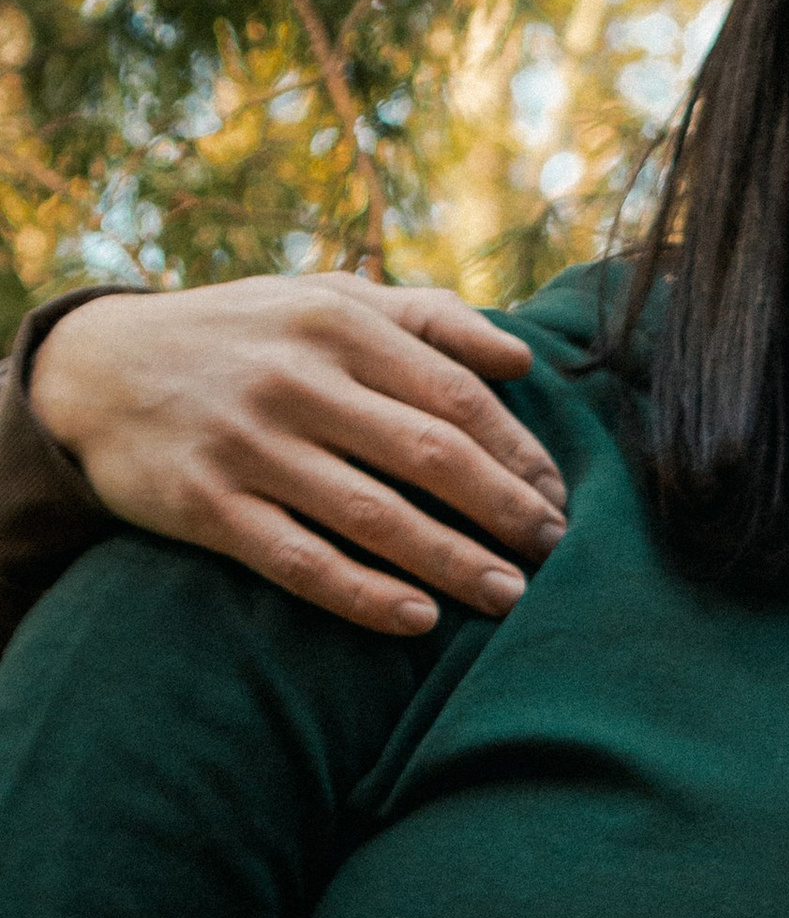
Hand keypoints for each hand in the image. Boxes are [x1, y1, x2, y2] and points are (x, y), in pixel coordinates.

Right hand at [28, 275, 568, 638]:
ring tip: (510, 595)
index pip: (455, 395)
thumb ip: (425, 320)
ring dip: (453, 562)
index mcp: (336, 322)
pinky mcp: (207, 505)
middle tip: (555, 550)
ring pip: (374, 516)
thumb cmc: (244, 336)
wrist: (99, 370)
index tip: (560, 495)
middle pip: (430, 456)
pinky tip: (420, 619)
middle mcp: (295, 379)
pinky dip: (365, 595)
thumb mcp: (324, 298)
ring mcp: (249, 446)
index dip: (519, 452)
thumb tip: (523, 361)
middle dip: (505, 510)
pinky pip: (301, 562)